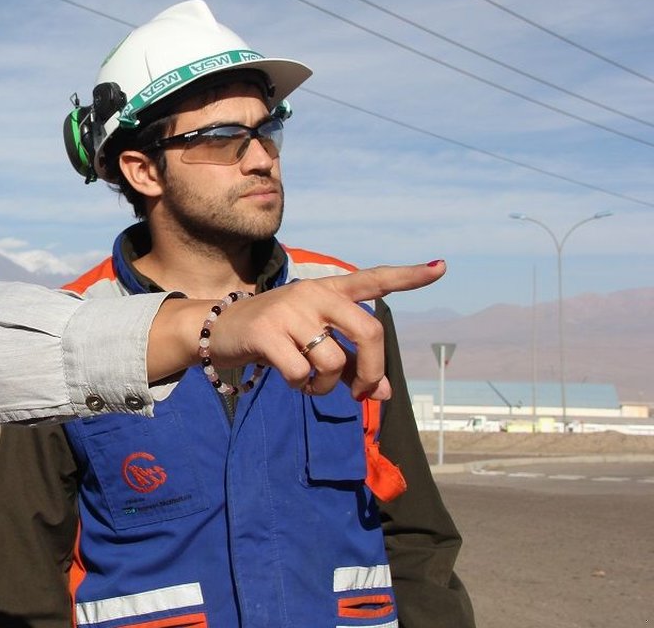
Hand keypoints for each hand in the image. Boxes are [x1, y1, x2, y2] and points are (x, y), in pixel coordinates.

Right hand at [210, 260, 445, 398]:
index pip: (374, 280)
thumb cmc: (276, 337)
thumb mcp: (314, 345)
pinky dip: (302, 386)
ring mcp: (290, 310)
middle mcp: (313, 294)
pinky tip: (292, 380)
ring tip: (311, 384)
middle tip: (363, 392)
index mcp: (329, 291)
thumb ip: (351, 366)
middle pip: (369, 331)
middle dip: (373, 371)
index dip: (408, 277)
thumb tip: (382, 394)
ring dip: (326, 386)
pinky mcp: (266, 331)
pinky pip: (302, 372)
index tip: (441, 267)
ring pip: (333, 361)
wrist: (219, 330)